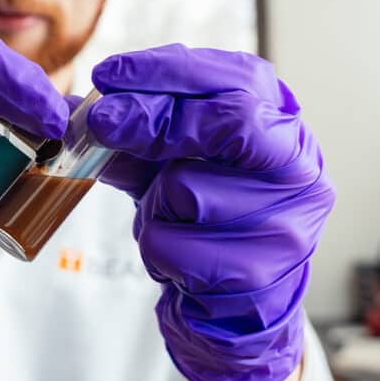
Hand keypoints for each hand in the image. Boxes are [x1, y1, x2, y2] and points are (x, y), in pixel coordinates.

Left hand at [87, 44, 334, 380]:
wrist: (232, 310)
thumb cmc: (206, 225)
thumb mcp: (173, 166)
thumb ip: (140, 133)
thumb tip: (78, 105)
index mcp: (287, 132)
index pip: (240, 78)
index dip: (170, 70)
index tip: (109, 74)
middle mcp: (301, 174)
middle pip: (228, 121)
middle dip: (151, 118)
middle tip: (100, 122)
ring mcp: (286, 226)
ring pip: (187, 189)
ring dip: (152, 203)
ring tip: (166, 220)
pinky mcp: (257, 276)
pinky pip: (172, 245)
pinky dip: (153, 248)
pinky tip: (174, 261)